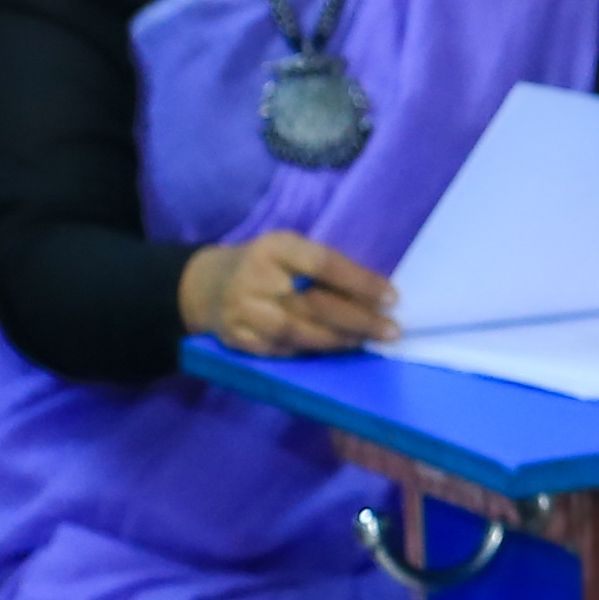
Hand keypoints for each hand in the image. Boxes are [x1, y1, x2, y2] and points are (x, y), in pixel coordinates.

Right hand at [185, 229, 395, 355]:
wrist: (205, 286)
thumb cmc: (266, 266)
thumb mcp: (290, 251)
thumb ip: (325, 268)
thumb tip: (377, 295)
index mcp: (275, 247)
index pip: (323, 264)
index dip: (360, 282)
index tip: (393, 298)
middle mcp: (254, 278)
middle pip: (313, 303)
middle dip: (358, 320)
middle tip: (391, 331)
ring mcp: (241, 310)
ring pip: (297, 331)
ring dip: (338, 340)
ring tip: (366, 342)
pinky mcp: (235, 338)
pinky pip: (281, 349)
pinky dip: (312, 352)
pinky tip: (335, 350)